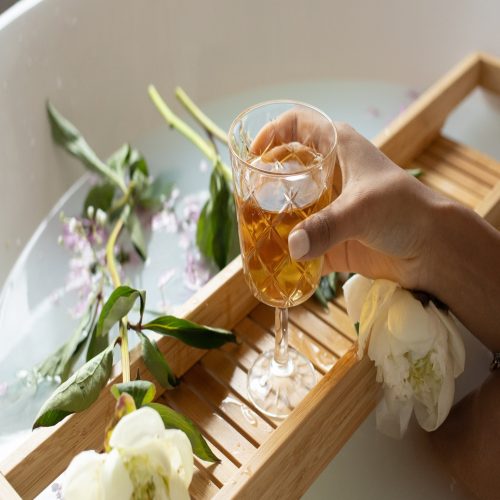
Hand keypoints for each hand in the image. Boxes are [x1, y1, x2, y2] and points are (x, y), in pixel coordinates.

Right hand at [252, 110, 499, 350]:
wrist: (432, 249)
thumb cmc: (405, 210)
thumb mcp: (363, 209)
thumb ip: (326, 227)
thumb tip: (290, 248)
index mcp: (337, 148)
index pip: (297, 126)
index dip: (272, 133)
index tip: (252, 155)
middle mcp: (328, 174)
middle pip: (286, 169)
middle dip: (264, 183)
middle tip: (246, 201)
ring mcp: (328, 207)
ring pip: (290, 207)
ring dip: (271, 220)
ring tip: (252, 233)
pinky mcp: (330, 237)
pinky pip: (301, 242)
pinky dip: (288, 252)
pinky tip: (272, 261)